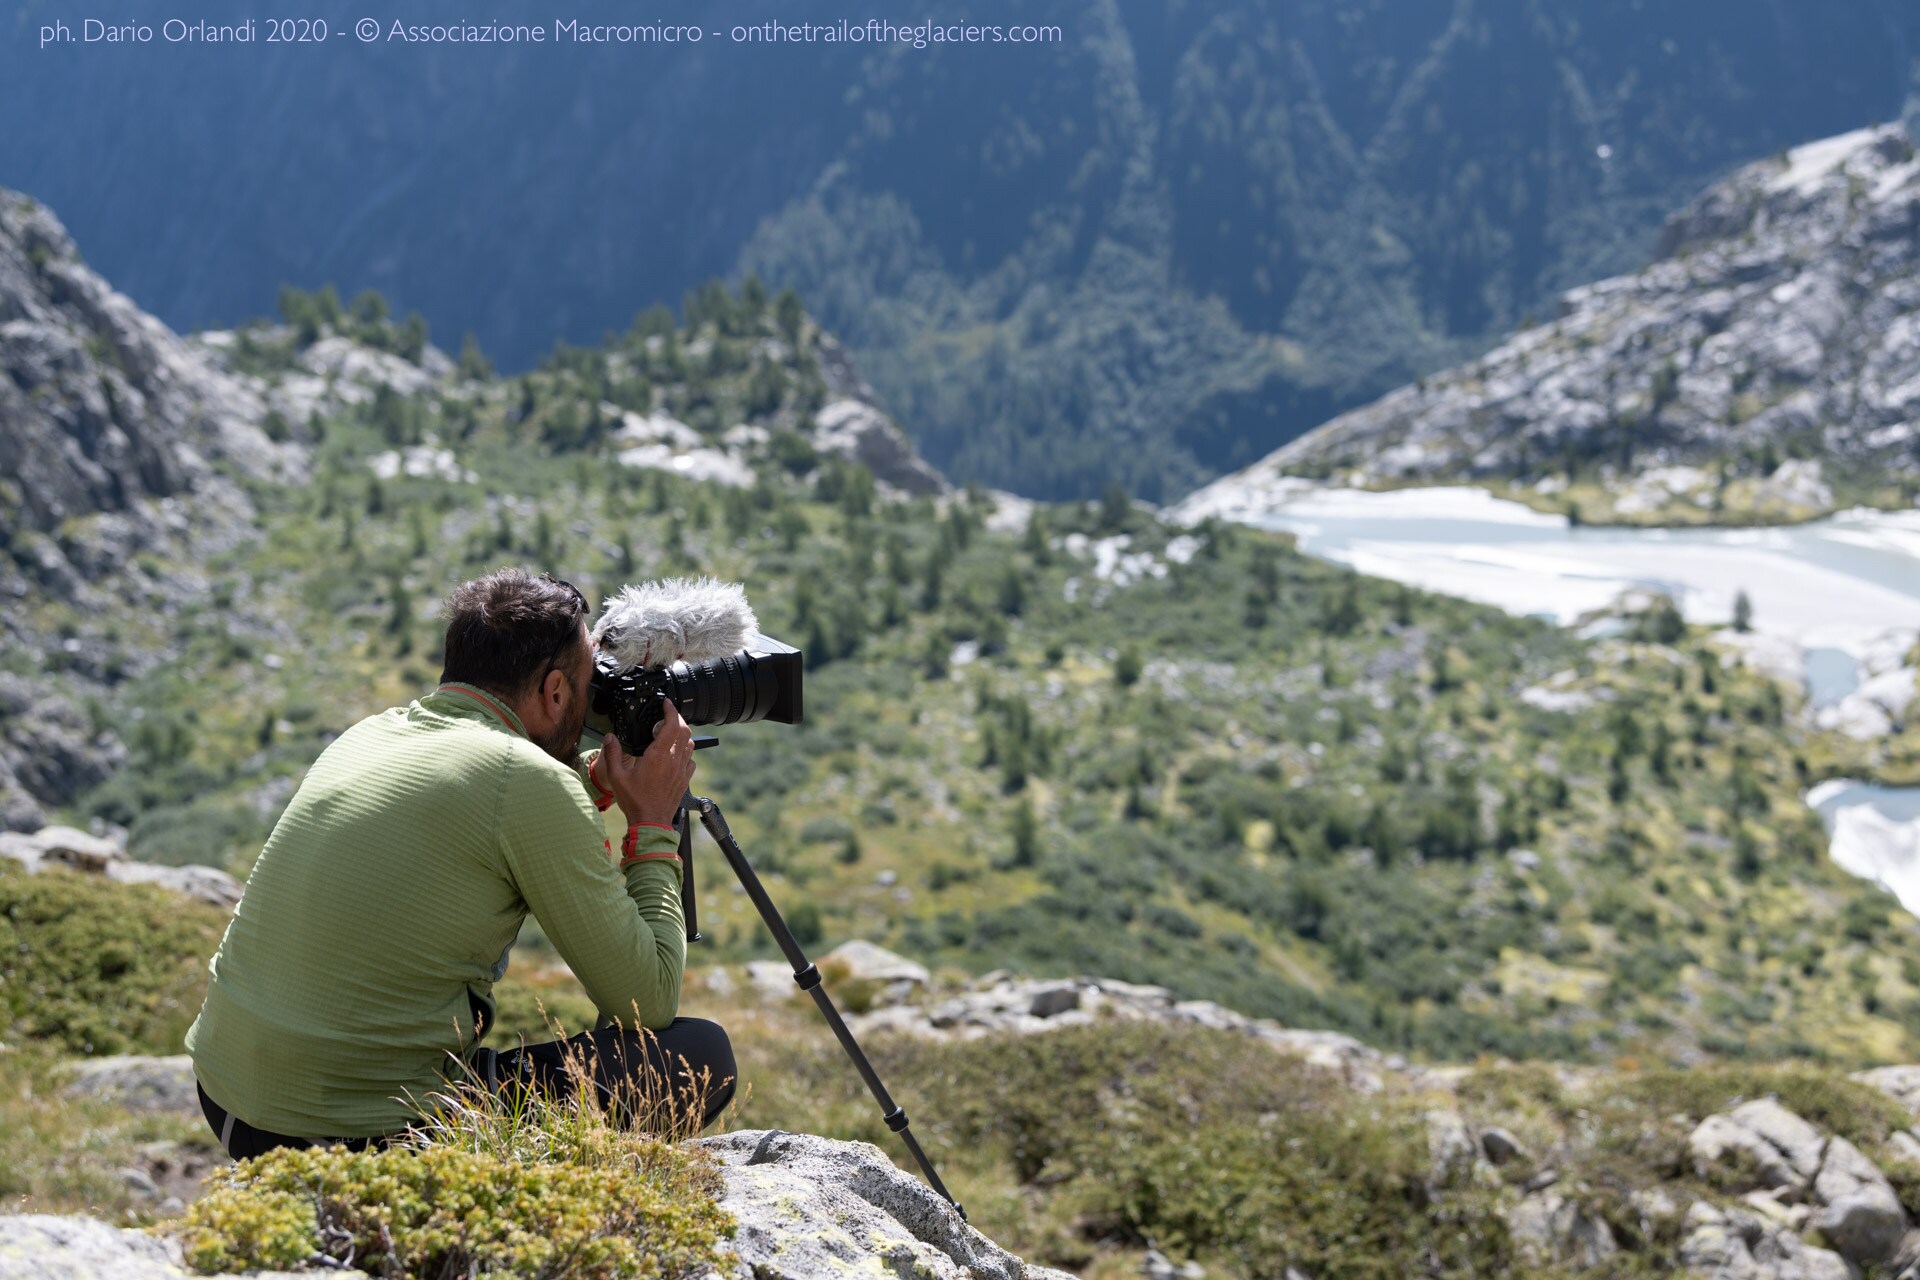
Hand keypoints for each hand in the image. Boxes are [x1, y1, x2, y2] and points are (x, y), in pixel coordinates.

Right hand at [600, 699, 695, 827]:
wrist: (651, 822)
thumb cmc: (635, 801)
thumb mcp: (617, 776)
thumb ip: (612, 753)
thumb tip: (609, 737)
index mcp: (658, 755)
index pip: (671, 724)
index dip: (670, 710)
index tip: (666, 703)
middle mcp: (673, 760)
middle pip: (685, 731)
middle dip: (678, 719)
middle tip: (667, 716)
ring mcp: (681, 770)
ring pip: (690, 744)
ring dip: (682, 734)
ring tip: (670, 733)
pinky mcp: (685, 779)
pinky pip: (691, 760)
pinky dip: (686, 752)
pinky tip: (676, 755)